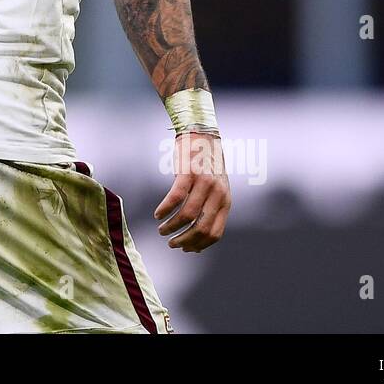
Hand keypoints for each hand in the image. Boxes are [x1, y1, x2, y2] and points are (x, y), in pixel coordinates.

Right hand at [153, 130, 230, 251]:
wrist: (202, 134)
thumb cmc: (206, 165)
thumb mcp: (216, 189)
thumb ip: (210, 208)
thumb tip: (198, 235)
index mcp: (225, 201)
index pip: (215, 233)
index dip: (199, 245)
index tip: (185, 249)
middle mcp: (217, 194)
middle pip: (200, 228)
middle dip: (183, 240)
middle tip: (170, 243)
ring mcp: (203, 183)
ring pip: (186, 216)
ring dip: (171, 227)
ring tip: (161, 229)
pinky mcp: (188, 173)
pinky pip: (174, 198)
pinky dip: (164, 209)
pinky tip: (158, 214)